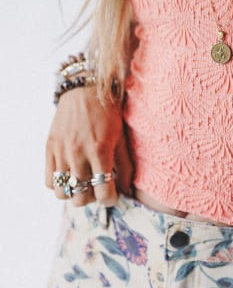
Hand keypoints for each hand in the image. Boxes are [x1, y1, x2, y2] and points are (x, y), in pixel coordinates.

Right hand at [45, 86, 132, 206]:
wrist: (84, 88)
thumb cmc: (108, 111)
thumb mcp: (121, 135)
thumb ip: (126, 164)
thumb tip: (128, 190)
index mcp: (100, 150)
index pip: (103, 193)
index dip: (110, 199)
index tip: (112, 194)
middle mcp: (78, 153)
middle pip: (81, 198)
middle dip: (91, 197)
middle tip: (97, 187)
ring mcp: (62, 151)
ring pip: (63, 194)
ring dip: (74, 193)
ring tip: (82, 182)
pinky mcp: (49, 148)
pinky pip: (49, 181)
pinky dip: (59, 184)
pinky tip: (69, 174)